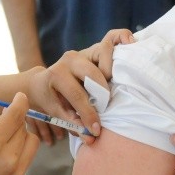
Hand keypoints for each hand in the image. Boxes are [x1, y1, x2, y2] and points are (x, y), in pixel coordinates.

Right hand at [0, 72, 39, 174]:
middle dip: (16, 117)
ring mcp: (15, 171)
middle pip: (24, 126)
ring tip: (6, 132)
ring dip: (22, 132)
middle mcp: (8, 157)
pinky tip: (6, 148)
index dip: (20, 101)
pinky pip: (28, 157)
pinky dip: (22, 148)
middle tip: (5, 114)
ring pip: (30, 141)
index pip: (17, 113)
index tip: (18, 96)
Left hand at [27, 29, 134, 144]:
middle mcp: (70, 58)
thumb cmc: (51, 98)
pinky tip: (131, 46)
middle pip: (93, 73)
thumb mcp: (56, 112)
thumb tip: (91, 137)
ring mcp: (84, 51)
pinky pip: (113, 37)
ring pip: (104, 52)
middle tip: (105, 107)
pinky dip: (122, 39)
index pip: (77, 94)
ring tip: (114, 83)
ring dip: (112, 69)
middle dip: (102, 93)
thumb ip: (72, 123)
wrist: (43, 81)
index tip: (96, 129)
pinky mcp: (96, 48)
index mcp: (56, 74)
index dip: (88, 114)